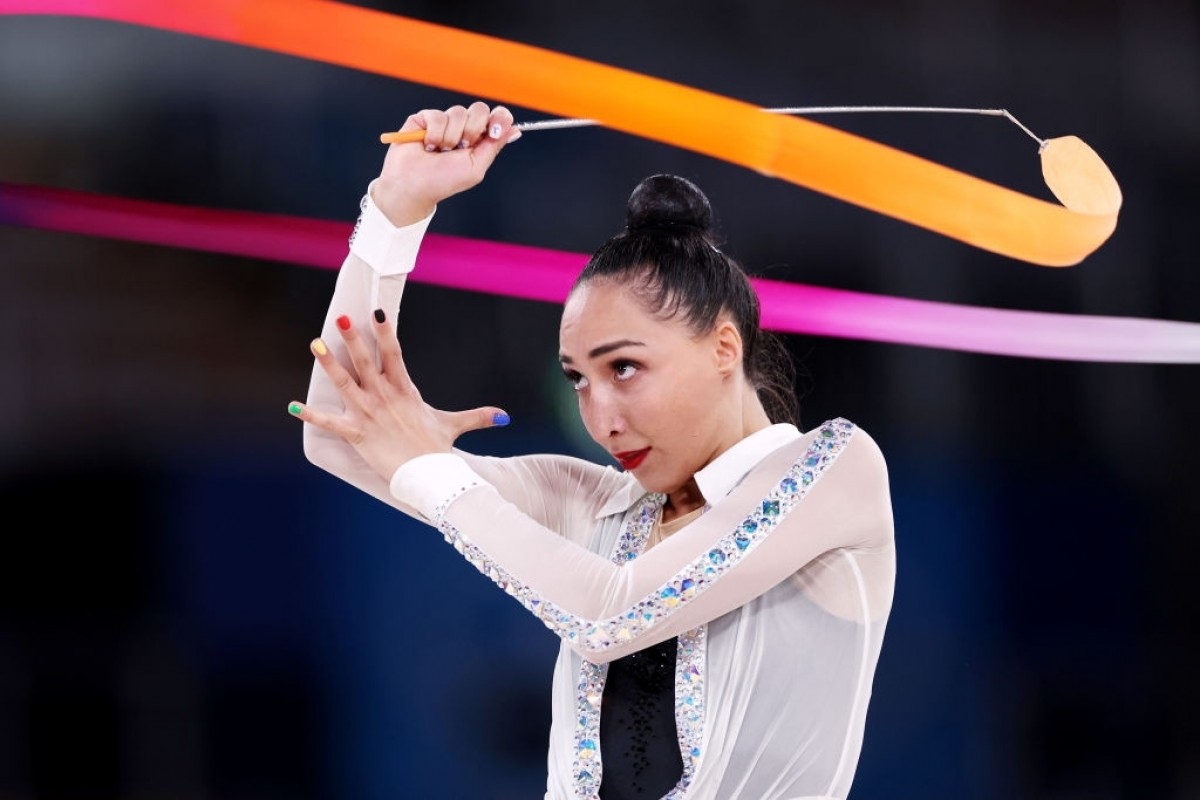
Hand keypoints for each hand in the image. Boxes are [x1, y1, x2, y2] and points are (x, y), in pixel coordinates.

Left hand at [288, 310, 508, 481]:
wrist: (430, 477)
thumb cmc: (438, 450)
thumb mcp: (454, 426)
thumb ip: (478, 416)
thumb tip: (505, 417)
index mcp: (405, 390)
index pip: (394, 353)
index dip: (384, 331)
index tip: (376, 310)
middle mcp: (385, 397)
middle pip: (366, 362)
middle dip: (353, 339)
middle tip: (342, 318)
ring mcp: (369, 415)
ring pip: (345, 384)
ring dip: (329, 364)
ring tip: (314, 343)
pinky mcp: (358, 435)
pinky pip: (331, 423)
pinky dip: (311, 415)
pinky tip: (293, 405)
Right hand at [373, 101, 519, 225]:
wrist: (414, 185)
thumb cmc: (443, 181)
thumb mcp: (476, 166)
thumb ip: (494, 146)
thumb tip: (515, 130)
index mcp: (478, 139)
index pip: (496, 116)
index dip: (499, 118)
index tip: (495, 131)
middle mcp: (463, 127)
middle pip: (479, 109)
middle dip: (473, 130)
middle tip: (461, 148)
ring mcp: (444, 122)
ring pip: (458, 112)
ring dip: (450, 137)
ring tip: (440, 151)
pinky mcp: (425, 118)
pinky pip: (438, 115)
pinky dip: (434, 134)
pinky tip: (428, 146)